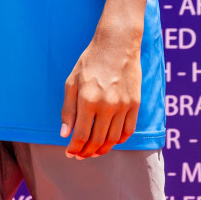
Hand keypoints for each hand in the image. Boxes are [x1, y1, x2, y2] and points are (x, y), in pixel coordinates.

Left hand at [61, 32, 140, 158]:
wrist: (117, 44)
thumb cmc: (90, 61)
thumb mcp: (72, 82)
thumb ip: (68, 110)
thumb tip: (65, 134)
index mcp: (88, 100)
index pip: (81, 135)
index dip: (75, 148)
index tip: (70, 153)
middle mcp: (107, 105)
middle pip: (97, 140)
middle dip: (87, 152)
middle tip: (81, 155)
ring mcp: (124, 106)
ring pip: (114, 139)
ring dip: (103, 149)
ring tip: (94, 151)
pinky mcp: (135, 104)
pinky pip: (129, 130)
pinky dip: (120, 140)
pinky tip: (111, 141)